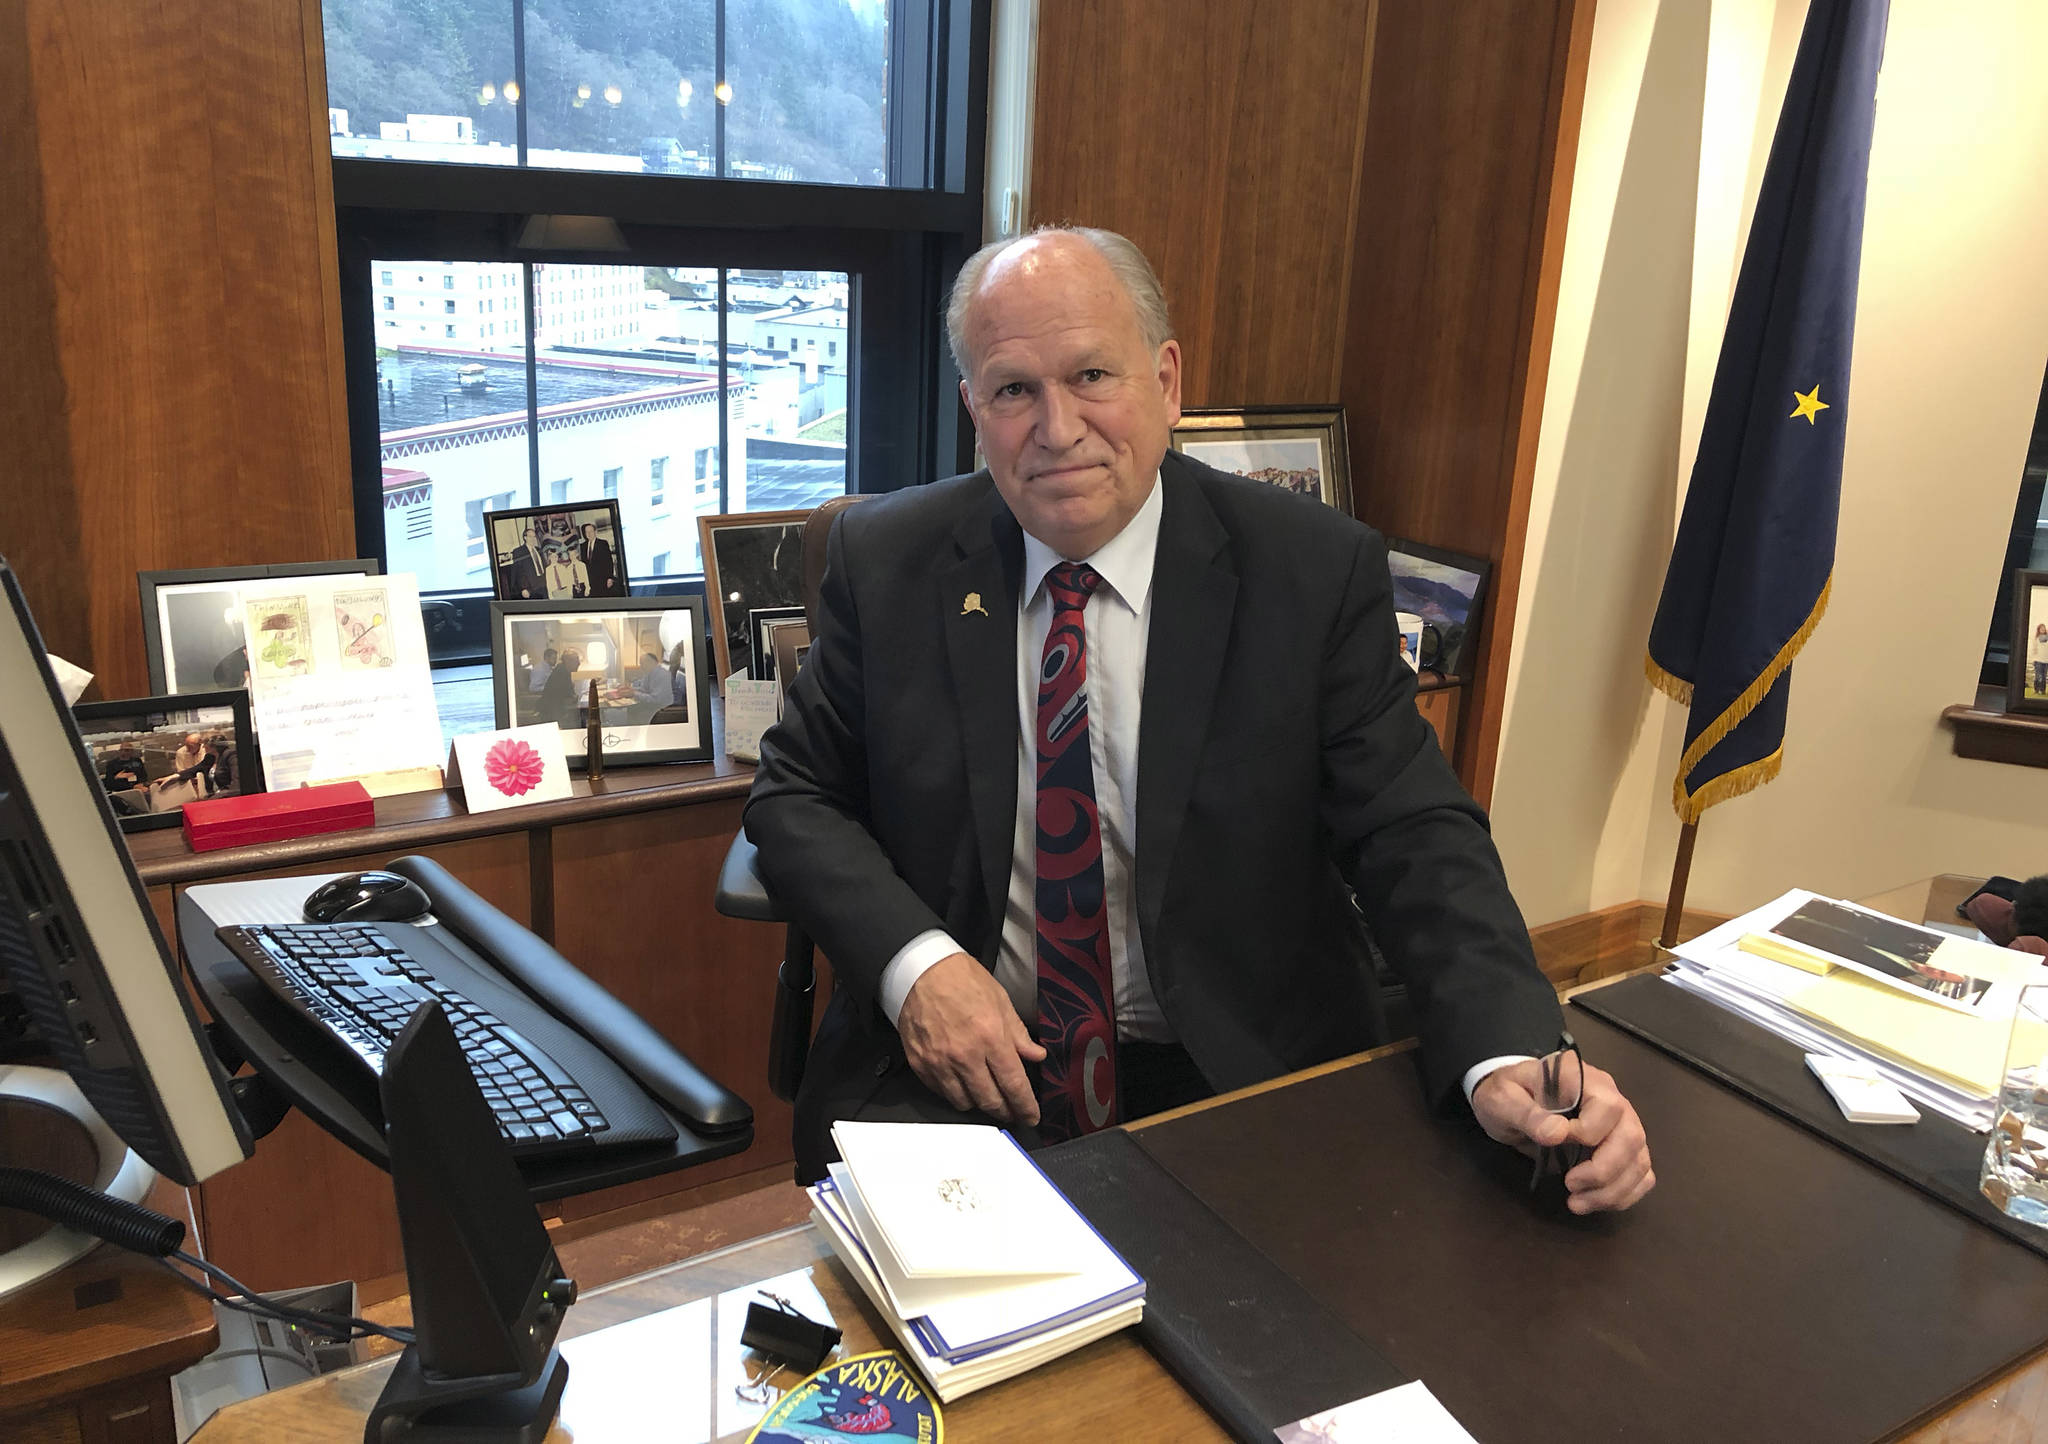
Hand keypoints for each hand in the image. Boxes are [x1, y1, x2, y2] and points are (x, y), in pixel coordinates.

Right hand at [896, 953, 1045, 1126]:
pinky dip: (954, 1093)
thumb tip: (1035, 1056)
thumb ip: (1018, 1034)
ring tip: (987, 1096)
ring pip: (964, 1102)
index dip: (1025, 1106)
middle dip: (1005, 1111)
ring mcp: (940, 1063)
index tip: (1030, 1116)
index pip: (1014, 1085)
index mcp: (990, 1037)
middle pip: (990, 1101)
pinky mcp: (920, 1064)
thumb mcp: (1000, 1000)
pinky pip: (941, 1092)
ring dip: (979, 1104)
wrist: (920, 970)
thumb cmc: (961, 979)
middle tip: (1012, 1111)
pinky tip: (962, 1084)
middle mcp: (965, 1055)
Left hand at [1472, 1059, 1653, 1213]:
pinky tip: (1595, 1202)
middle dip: (1604, 1171)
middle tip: (1570, 1185)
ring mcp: (1620, 1125)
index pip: (1608, 1107)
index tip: (1553, 1143)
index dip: (1587, 1133)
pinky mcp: (1620, 1148)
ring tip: (1576, 1204)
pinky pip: (1641, 1174)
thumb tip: (1557, 1134)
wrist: (1509, 1101)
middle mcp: (1611, 1099)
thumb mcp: (1503, 1099)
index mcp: (1583, 1079)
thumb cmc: (1506, 1094)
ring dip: (1613, 1191)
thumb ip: (1527, 1114)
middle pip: (1632, 1137)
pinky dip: (1624, 1194)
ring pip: (1639, 1161)